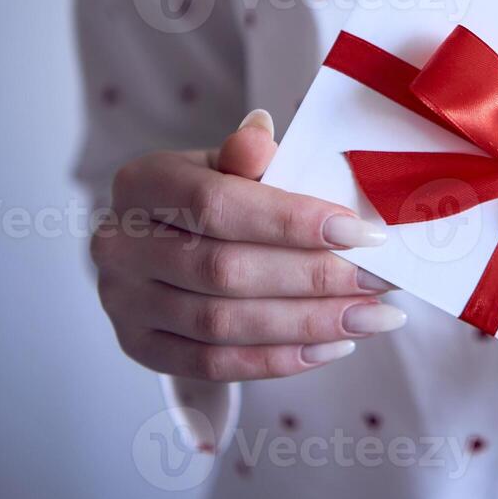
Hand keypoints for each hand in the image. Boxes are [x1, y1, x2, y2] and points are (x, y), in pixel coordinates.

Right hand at [90, 109, 404, 380]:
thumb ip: (246, 154)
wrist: (166, 239)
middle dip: (312, 279)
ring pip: (222, 325)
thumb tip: (260, 133)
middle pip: (223, 271)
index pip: (217, 205)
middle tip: (377, 281)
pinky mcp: (140, 347)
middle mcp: (119, 244)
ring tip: (371, 318)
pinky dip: (280, 359)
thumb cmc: (213, 195)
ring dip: (307, 324)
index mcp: (142, 183)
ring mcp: (124, 301)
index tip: (361, 234)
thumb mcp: (228, 162)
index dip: (291, 222)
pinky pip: (214, 364)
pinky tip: (332, 345)